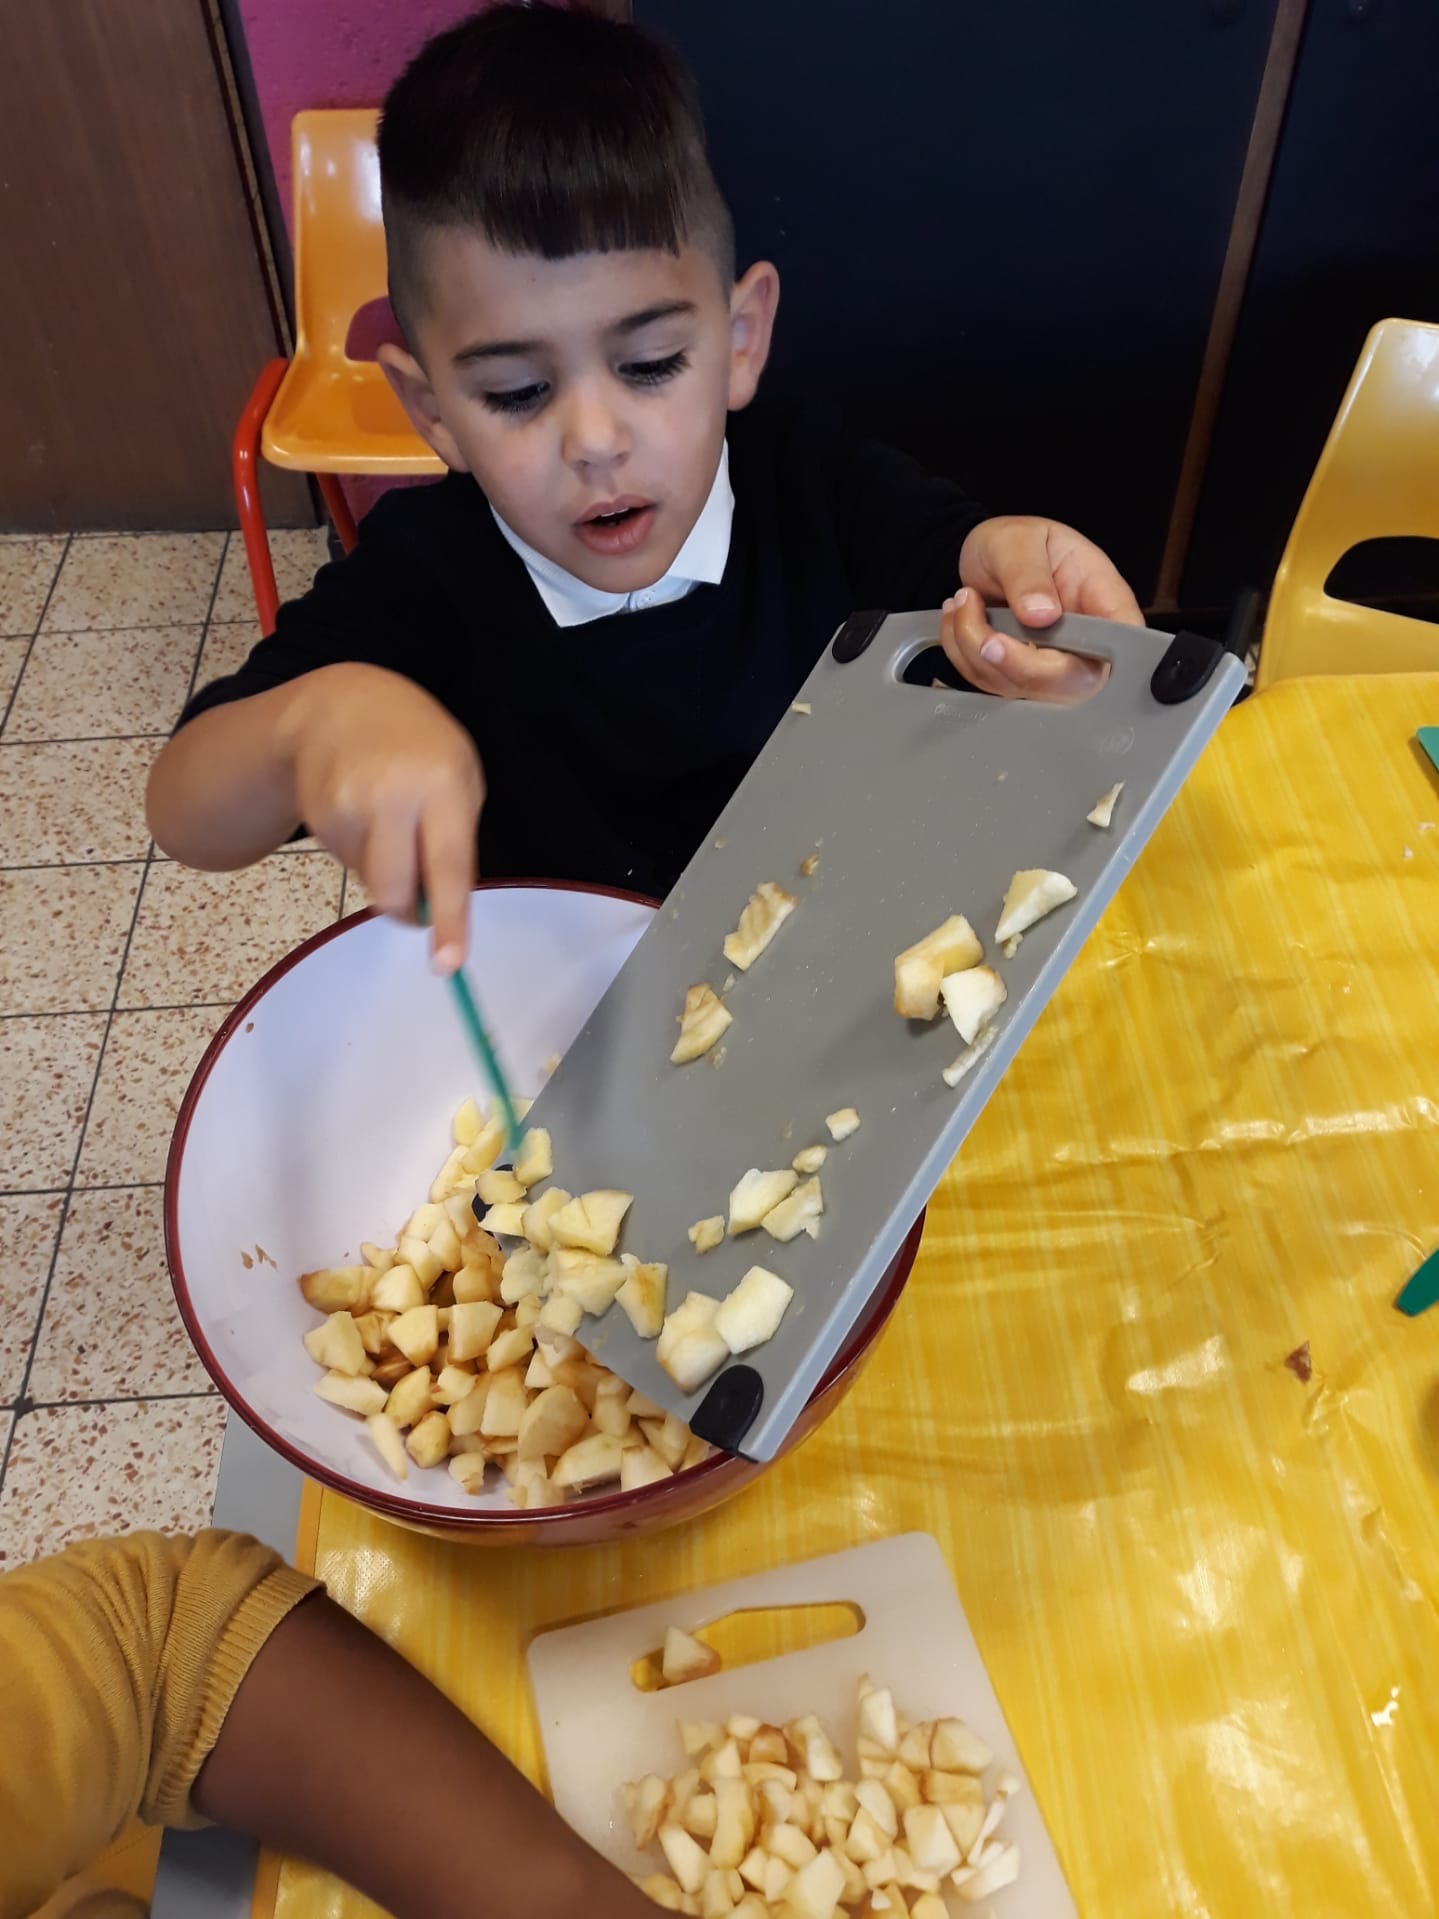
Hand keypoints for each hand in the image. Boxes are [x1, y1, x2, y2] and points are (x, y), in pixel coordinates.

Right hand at [281, 663, 483, 971]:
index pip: (447, 865)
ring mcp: (347, 808)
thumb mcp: (459, 772)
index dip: (451, 919)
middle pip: (396, 890)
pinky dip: (362, 853)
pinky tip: (363, 813)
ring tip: (390, 821)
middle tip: (421, 908)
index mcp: (441, 783)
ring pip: (371, 882)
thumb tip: (443, 907)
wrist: (338, 706)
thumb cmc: (418, 742)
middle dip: (410, 912)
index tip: (448, 963)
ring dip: (387, 872)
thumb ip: (456, 836)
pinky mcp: (318, 820)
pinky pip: (349, 864)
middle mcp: (390, 796)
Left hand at [943, 515, 1142, 701]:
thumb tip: (1043, 614)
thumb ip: (1029, 574)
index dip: (1092, 652)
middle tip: (975, 612)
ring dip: (974, 646)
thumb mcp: (1020, 540)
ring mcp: (1053, 668)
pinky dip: (962, 653)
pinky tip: (959, 618)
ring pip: (1020, 687)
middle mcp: (1086, 644)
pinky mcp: (1020, 680)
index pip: (1121, 640)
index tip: (1036, 625)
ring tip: (963, 599)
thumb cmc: (1016, 543)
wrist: (985, 558)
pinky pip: (990, 684)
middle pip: (1069, 682)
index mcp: (1103, 600)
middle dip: (1014, 659)